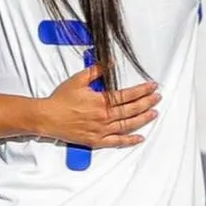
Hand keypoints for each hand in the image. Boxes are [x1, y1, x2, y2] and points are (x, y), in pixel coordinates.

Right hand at [38, 66, 160, 146]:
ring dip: (142, 119)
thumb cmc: (60, 99)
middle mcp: (103, 116)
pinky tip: (139, 137)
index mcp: (101, 101)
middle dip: (147, 103)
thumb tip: (110, 63)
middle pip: (131, 109)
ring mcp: (101, 130)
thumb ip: (96, 71)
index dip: (142, 90)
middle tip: (158, 98)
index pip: (127, 95)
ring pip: (127, 125)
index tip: (152, 87)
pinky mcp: (96, 141)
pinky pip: (116, 142)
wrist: (47, 118)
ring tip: (153, 114)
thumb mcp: (78, 80)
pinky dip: (129, 140)